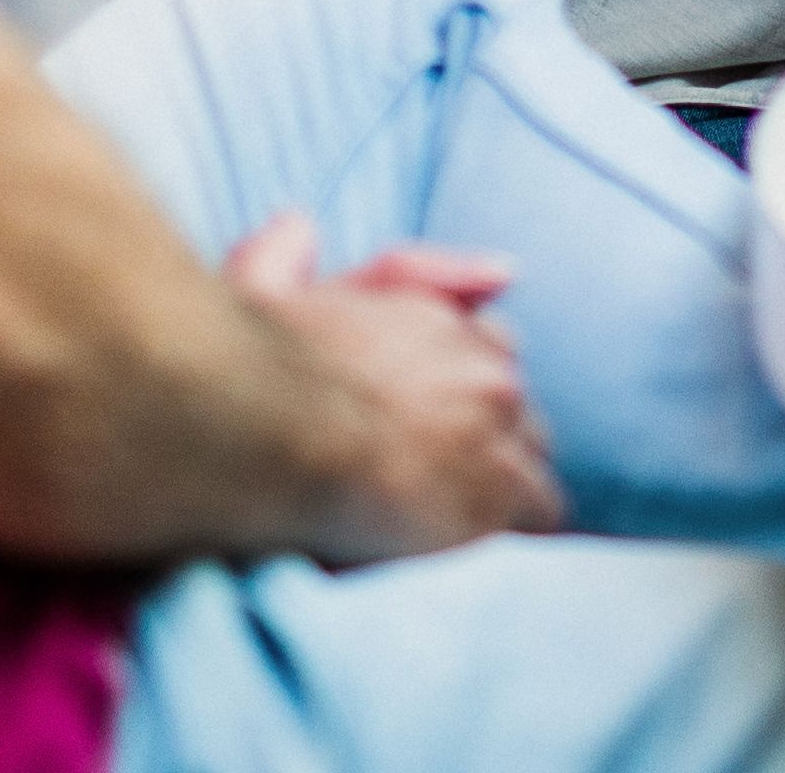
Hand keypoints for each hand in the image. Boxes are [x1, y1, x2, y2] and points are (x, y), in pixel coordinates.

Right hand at [230, 215, 553, 561]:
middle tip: (436, 488)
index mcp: (434, 317)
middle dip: (486, 442)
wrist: (253, 433)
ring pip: (531, 462)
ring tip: (452, 531)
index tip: (425, 428)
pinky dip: (512, 537)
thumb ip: (287, 250)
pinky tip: (473, 558)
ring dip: (501, 491)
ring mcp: (496, 427)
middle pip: (516, 407)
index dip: (458, 392)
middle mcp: (481, 364)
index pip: (487, 348)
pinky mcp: (497, 494)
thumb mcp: (260, 279)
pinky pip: (540, 515)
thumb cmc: (244, 367)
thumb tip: (303, 227)